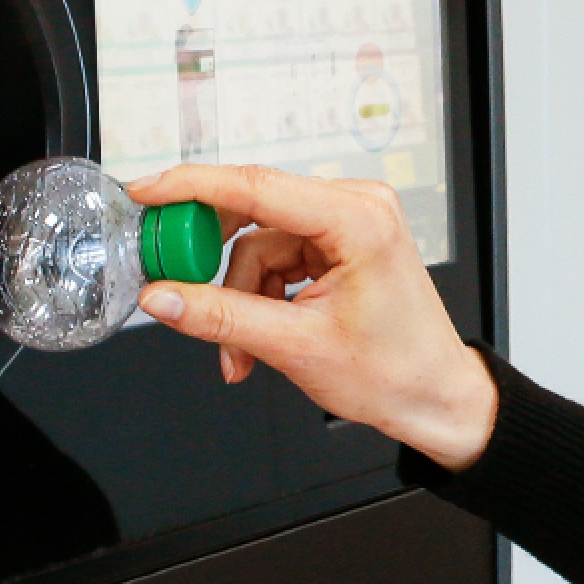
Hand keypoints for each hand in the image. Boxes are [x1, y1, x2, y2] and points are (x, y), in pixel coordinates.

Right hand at [130, 165, 498, 472]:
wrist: (437, 398)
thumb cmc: (397, 372)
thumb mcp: (296, 347)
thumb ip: (220, 317)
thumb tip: (164, 297)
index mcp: (356, 219)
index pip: (255, 186)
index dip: (190, 186)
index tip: (147, 191)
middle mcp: (354, 207)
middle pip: (250, 209)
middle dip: (212, 260)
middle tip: (172, 282)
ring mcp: (345, 222)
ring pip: (255, 243)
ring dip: (237, 295)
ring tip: (238, 349)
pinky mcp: (335, 241)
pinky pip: (272, 256)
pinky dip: (256, 296)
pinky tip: (257, 336)